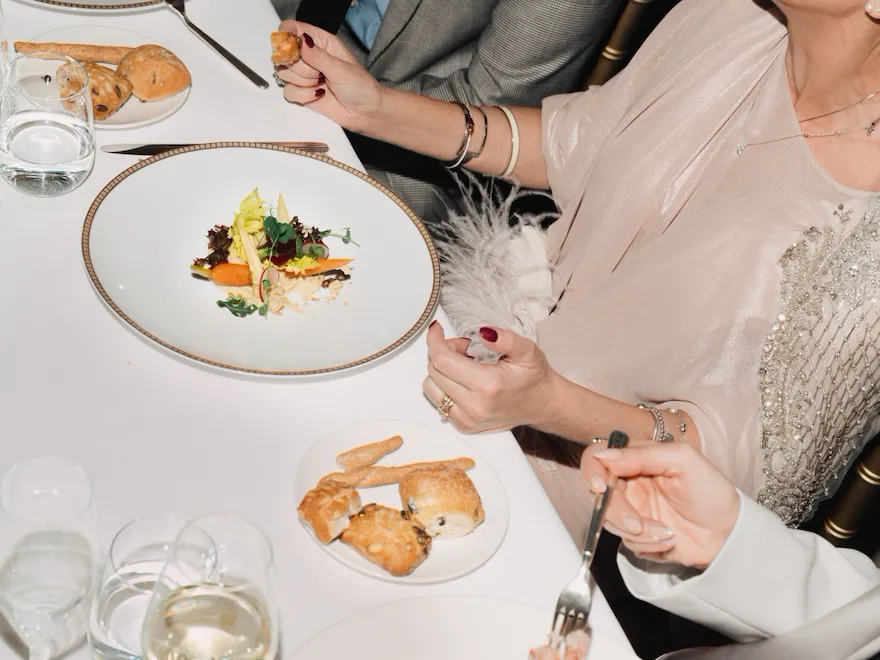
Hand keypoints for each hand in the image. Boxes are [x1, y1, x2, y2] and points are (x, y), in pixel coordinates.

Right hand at [275, 20, 385, 131]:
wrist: (365, 112)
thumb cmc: (361, 87)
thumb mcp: (341, 69)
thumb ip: (318, 56)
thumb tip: (301, 42)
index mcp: (321, 42)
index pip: (293, 29)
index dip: (287, 36)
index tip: (292, 48)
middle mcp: (310, 56)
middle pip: (285, 53)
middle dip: (300, 66)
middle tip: (318, 73)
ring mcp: (304, 75)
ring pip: (284, 72)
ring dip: (302, 81)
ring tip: (320, 83)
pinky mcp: (302, 92)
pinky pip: (288, 91)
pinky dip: (302, 95)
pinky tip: (317, 94)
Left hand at [421, 323, 558, 432]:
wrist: (542, 405)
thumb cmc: (533, 376)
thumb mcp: (526, 350)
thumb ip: (505, 339)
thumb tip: (483, 332)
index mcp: (488, 385)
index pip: (442, 360)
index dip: (436, 340)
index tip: (438, 329)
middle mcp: (474, 406)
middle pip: (434, 371)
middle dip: (442, 352)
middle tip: (464, 348)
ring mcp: (467, 419)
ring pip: (430, 386)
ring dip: (441, 370)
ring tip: (463, 365)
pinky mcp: (464, 426)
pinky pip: (436, 401)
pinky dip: (443, 385)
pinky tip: (462, 380)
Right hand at [589, 443, 739, 568]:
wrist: (731, 533)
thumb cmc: (712, 490)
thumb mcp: (683, 460)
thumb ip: (644, 453)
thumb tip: (604, 455)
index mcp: (636, 459)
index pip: (598, 457)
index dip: (592, 471)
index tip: (600, 487)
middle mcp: (629, 483)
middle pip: (599, 494)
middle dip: (616, 512)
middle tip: (637, 523)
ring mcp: (632, 510)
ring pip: (610, 521)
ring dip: (638, 531)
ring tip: (667, 533)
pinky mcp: (638, 536)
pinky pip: (627, 542)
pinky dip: (648, 544)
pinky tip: (669, 541)